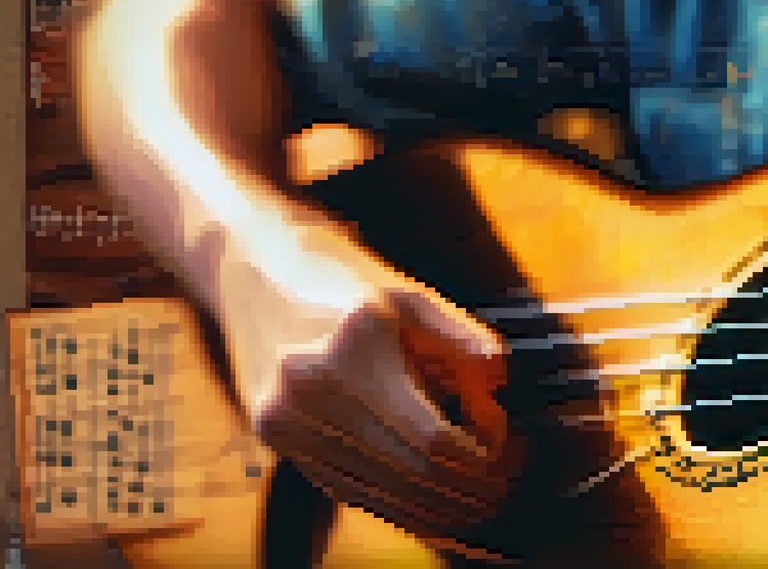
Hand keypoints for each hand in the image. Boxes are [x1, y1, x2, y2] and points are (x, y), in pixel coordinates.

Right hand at [241, 231, 517, 535]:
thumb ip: (461, 336)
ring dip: (430, 506)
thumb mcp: (410, 293)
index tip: (504, 452)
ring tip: (470, 504)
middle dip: (462, 489)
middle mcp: (311, 389)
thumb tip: (501, 380)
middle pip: (405, 470)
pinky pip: (341, 486)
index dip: (477, 455)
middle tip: (497, 489)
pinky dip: (388, 503)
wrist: (255, 269)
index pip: (430, 435)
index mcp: (354, 348)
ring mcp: (285, 417)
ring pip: (374, 490)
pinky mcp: (270, 435)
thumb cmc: (343, 278)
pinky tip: (422, 505)